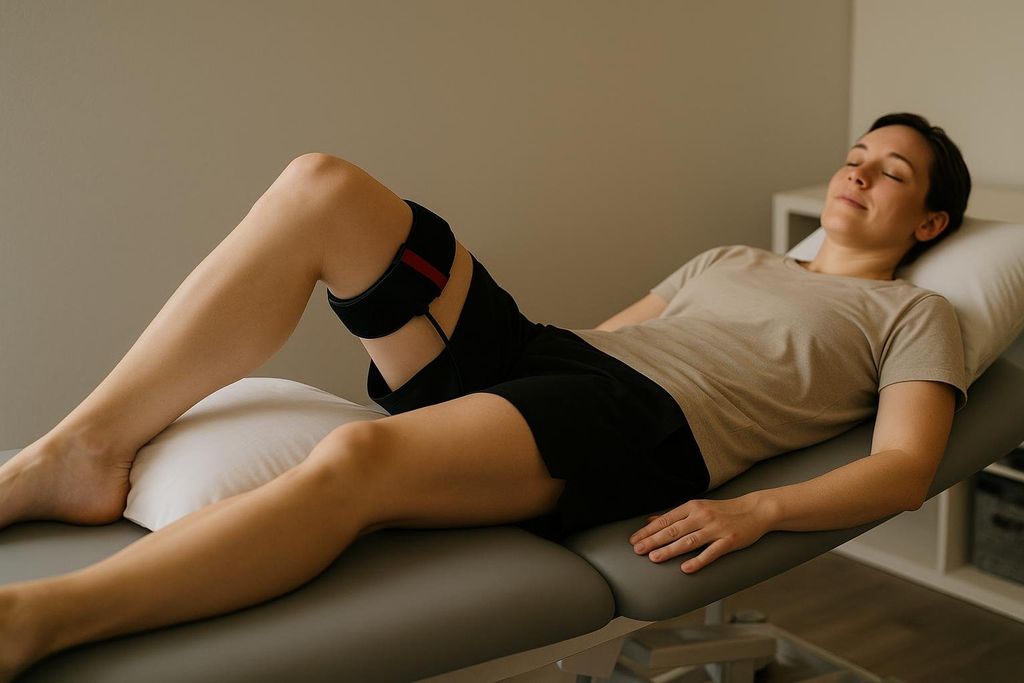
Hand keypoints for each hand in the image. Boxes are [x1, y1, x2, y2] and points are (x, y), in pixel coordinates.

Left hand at [628, 494, 769, 573]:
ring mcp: (716, 529)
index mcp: (693, 507)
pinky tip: (685, 569)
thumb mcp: (698, 508)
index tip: (634, 540)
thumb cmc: (723, 511)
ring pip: (689, 541)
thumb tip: (650, 520)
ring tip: (654, 558)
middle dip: (653, 540)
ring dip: (670, 550)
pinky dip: (697, 561)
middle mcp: (702, 516)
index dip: (648, 530)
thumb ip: (675, 515)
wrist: (756, 510)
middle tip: (637, 550)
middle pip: (674, 530)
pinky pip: (711, 552)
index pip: (666, 520)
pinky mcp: (729, 541)